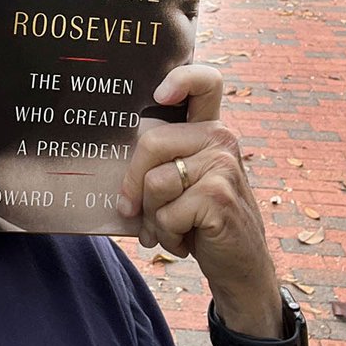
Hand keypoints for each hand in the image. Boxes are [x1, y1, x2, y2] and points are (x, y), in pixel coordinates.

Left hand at [118, 64, 279, 332]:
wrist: (240, 268)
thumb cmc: (198, 221)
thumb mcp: (182, 183)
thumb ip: (160, 160)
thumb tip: (105, 154)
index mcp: (209, 129)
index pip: (206, 82)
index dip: (182, 77)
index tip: (159, 93)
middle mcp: (221, 139)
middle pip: (151, 143)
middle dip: (133, 185)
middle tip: (133, 211)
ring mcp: (223, 166)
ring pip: (154, 182)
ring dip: (152, 217)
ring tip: (171, 228)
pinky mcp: (219, 196)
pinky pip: (166, 212)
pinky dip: (166, 234)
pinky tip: (186, 241)